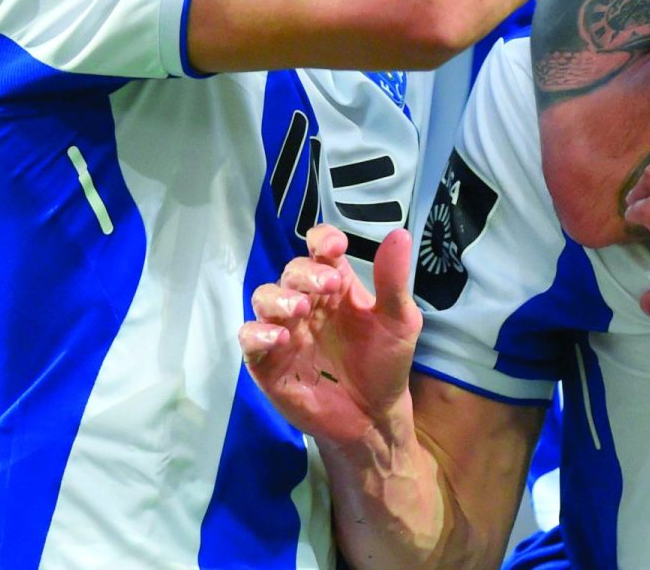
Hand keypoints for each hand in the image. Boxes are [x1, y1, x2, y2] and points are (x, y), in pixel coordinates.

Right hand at [238, 225, 422, 445]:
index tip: (334, 246)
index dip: (321, 240)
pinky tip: (282, 338)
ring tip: (301, 309)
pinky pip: (250, 339)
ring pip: (264, 298)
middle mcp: (307, 303)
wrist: (374, 416)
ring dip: (279, 298)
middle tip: (329, 286)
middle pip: (292, 271)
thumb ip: (393, 280)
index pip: (319, 249)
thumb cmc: (386, 362)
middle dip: (306, 273)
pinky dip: (259, 334)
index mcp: (337, 286)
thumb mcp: (399, 321)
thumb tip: (400, 234)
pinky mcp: (269, 362)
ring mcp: (285, 330)